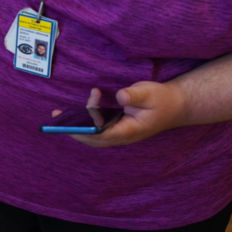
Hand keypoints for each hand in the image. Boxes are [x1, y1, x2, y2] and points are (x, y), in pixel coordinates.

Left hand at [52, 83, 189, 147]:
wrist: (176, 106)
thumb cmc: (162, 100)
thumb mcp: (150, 92)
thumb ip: (134, 95)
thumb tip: (119, 96)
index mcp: (130, 130)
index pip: (104, 135)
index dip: (87, 129)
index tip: (73, 123)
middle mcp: (122, 135)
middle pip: (94, 139)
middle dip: (73, 130)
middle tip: (55, 117)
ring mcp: (119, 132)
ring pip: (94, 134)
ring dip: (76, 126)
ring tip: (58, 113)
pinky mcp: (117, 126)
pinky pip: (97, 127)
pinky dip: (87, 118)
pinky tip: (85, 102)